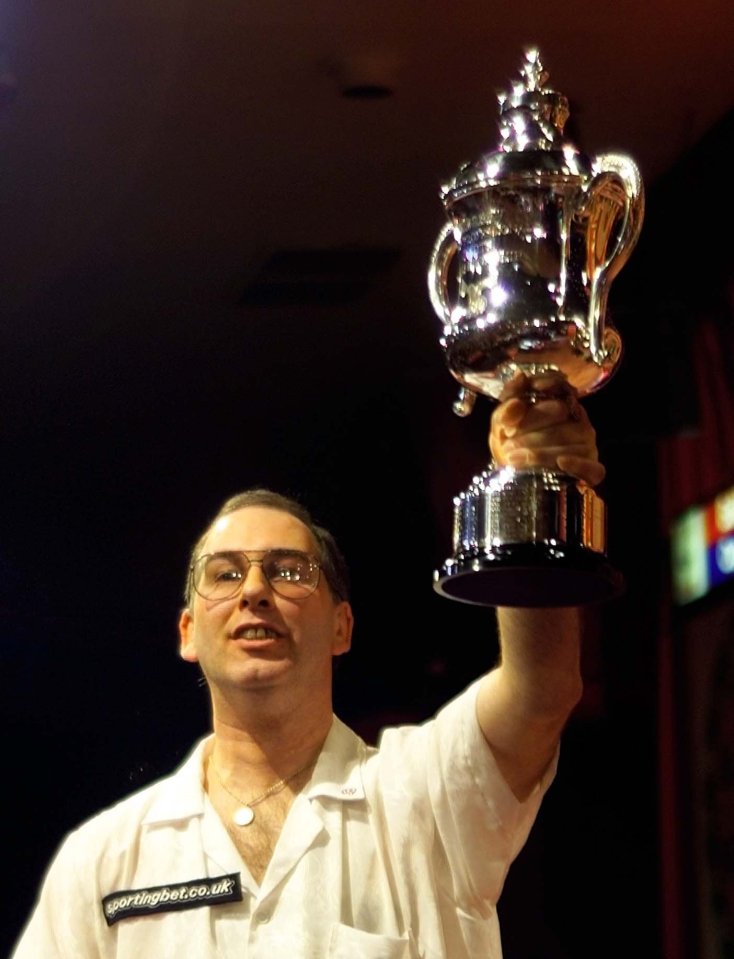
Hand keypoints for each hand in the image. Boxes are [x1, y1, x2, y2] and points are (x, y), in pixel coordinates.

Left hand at [489, 372, 605, 486]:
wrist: (515, 481)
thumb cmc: (512, 447)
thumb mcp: (501, 427)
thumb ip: (506, 405)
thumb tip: (520, 378)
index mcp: (560, 404)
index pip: (561, 385)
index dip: (549, 384)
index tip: (531, 392)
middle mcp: (578, 421)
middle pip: (559, 412)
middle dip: (529, 426)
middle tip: (508, 441)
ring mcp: (587, 444)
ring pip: (569, 441)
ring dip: (538, 451)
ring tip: (513, 458)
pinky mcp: (592, 469)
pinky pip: (591, 466)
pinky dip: (577, 464)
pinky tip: (561, 462)